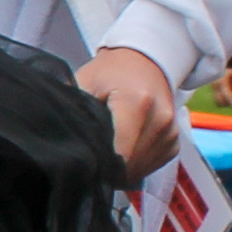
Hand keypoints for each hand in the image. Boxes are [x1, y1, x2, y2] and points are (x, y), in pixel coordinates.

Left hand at [75, 45, 183, 179]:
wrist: (144, 61)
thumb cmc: (108, 72)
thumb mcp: (84, 82)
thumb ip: (72, 111)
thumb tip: (58, 142)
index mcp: (136, 103)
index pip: (116, 154)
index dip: (95, 164)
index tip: (80, 160)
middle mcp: (160, 120)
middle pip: (127, 166)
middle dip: (104, 166)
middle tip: (88, 151)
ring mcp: (170, 133)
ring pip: (137, 171)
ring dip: (118, 168)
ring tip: (104, 145)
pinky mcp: (173, 142)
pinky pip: (149, 167)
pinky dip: (132, 164)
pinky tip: (120, 147)